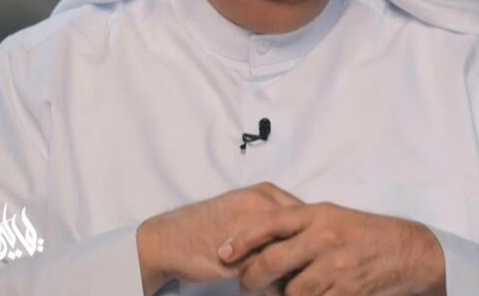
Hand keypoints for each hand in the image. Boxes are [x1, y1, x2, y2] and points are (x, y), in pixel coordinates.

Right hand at [136, 182, 301, 293]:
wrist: (168, 240)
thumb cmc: (208, 228)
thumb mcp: (245, 210)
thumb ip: (275, 218)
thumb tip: (310, 236)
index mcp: (265, 192)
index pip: (308, 215)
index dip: (308, 238)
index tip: (304, 253)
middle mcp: (262, 204)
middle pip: (303, 233)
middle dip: (302, 254)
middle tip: (296, 269)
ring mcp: (252, 228)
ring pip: (289, 253)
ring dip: (288, 270)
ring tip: (279, 279)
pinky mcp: (240, 255)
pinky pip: (269, 272)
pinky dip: (271, 283)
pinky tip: (262, 286)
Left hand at [224, 202, 445, 295]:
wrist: (408, 252)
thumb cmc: (366, 234)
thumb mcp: (334, 217)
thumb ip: (301, 226)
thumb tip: (262, 241)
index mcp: (319, 214)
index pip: (270, 223)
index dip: (242, 239)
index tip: (223, 252)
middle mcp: (325, 238)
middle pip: (272, 261)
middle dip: (251, 277)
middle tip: (247, 283)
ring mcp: (336, 268)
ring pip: (290, 290)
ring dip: (283, 295)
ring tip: (283, 292)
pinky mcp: (347, 293)